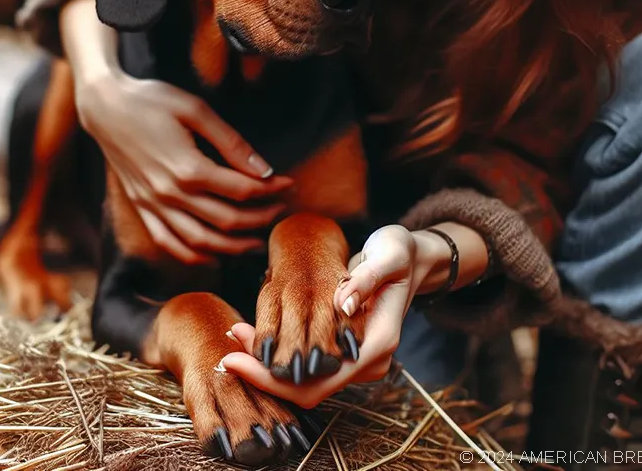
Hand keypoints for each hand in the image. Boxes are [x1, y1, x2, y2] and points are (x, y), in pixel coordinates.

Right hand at [75, 70, 292, 263]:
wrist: (104, 107)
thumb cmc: (151, 100)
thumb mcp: (196, 109)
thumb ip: (232, 143)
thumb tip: (264, 169)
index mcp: (187, 168)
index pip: (242, 190)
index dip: (271, 190)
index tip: (288, 183)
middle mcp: (169, 194)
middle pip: (226, 221)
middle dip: (260, 218)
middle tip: (281, 209)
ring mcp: (153, 205)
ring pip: (200, 242)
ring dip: (234, 247)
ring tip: (258, 241)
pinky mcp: (141, 208)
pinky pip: (169, 243)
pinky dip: (194, 256)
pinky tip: (215, 256)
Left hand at [219, 225, 431, 407]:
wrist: (414, 258)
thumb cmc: (399, 252)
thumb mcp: (387, 255)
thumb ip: (365, 280)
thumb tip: (341, 306)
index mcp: (378, 344)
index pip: (320, 381)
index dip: (273, 376)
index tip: (236, 357)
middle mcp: (368, 362)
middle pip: (307, 389)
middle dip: (263, 374)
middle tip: (228, 346)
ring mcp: (357, 361)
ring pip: (305, 381)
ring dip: (268, 365)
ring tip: (236, 333)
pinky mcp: (347, 353)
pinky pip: (309, 366)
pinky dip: (281, 356)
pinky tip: (258, 335)